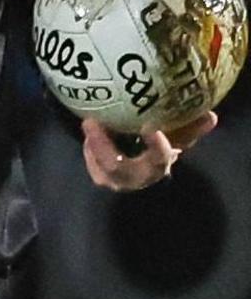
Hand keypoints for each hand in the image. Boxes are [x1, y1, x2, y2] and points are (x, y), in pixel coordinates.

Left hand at [83, 113, 217, 190]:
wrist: (142, 174)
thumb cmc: (158, 152)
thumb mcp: (175, 141)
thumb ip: (191, 129)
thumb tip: (210, 116)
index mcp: (157, 167)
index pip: (159, 158)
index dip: (156, 145)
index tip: (150, 127)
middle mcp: (136, 178)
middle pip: (116, 165)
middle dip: (102, 144)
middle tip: (91, 121)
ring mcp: (115, 181)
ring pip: (100, 166)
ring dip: (92, 144)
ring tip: (88, 121)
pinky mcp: (101, 178)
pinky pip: (92, 164)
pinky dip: (89, 147)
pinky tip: (88, 130)